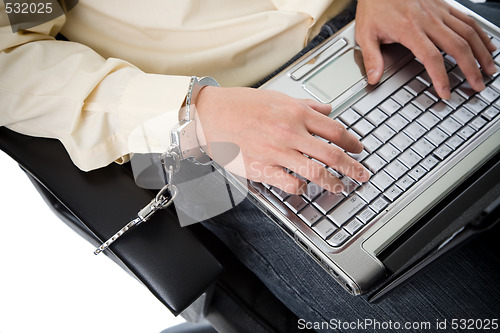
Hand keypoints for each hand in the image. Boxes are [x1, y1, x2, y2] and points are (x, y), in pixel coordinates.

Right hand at [194, 86, 370, 193]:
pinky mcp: (262, 169)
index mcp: (296, 113)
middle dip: (353, 168)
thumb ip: (306, 105)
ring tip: (340, 187)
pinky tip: (304, 188)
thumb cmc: (241, 105)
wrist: (210, 115)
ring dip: (333, 183)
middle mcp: (290, 133)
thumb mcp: (278, 97)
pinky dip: (301, 188)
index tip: (358, 149)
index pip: (336, 130)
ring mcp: (277, 152)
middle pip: (333, 154)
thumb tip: (327, 110)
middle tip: (362, 174)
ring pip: (316, 172)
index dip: (353, 143)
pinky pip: (290, 184)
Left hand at [355, 0, 496, 98]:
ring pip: (468, 32)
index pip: (431, 57)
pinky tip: (488, 45)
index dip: (441, 77)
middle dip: (471, 68)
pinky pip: (467, 20)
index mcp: (409, 29)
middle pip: (457, 46)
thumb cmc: (374, 5)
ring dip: (482, 52)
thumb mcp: (365, 33)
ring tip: (490, 69)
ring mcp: (439, 12)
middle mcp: (429, 20)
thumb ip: (371, 58)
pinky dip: (481, 34)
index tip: (446, 92)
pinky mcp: (444, 5)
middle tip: (477, 85)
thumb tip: (374, 79)